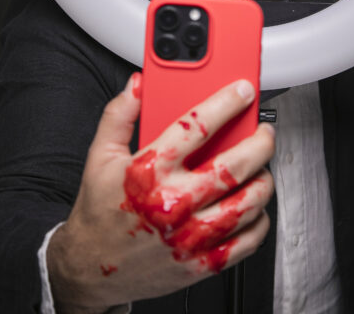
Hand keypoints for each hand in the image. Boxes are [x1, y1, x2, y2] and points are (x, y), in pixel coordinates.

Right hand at [47, 75, 274, 311]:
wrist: (90, 268)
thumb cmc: (99, 211)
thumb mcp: (101, 154)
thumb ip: (120, 114)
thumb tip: (138, 85)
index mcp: (149, 171)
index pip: (197, 126)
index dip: (227, 103)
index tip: (242, 91)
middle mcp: (173, 203)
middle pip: (234, 166)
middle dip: (260, 142)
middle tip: (263, 132)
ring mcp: (189, 236)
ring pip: (247, 203)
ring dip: (264, 179)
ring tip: (260, 167)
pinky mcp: (200, 263)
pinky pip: (247, 240)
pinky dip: (259, 220)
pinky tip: (253, 205)